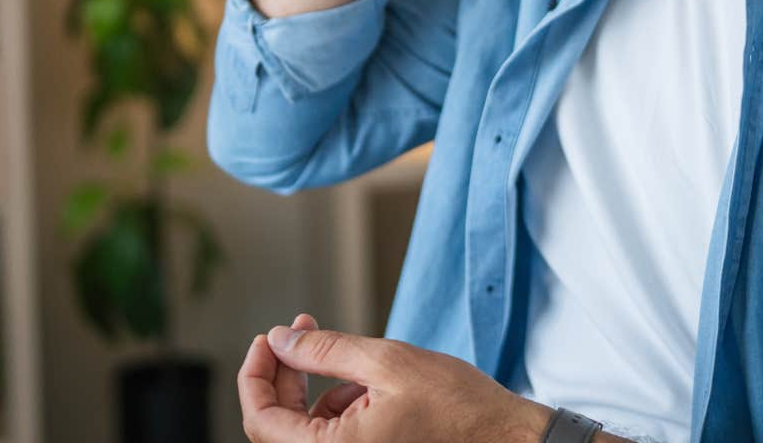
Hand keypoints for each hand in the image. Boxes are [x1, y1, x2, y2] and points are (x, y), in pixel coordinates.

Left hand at [238, 317, 553, 442]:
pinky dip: (341, 406)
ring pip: (308, 429)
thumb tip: (279, 341)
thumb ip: (324, 351)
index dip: (256, 373)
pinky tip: (370, 385)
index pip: (262, 419)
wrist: (506, 439)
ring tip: (358, 363)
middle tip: (301, 330)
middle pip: (280, 424)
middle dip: (287, 372)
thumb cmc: (457, 407)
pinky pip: (334, 438)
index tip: (267, 338)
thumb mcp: (387, 362)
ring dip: (318, 390)